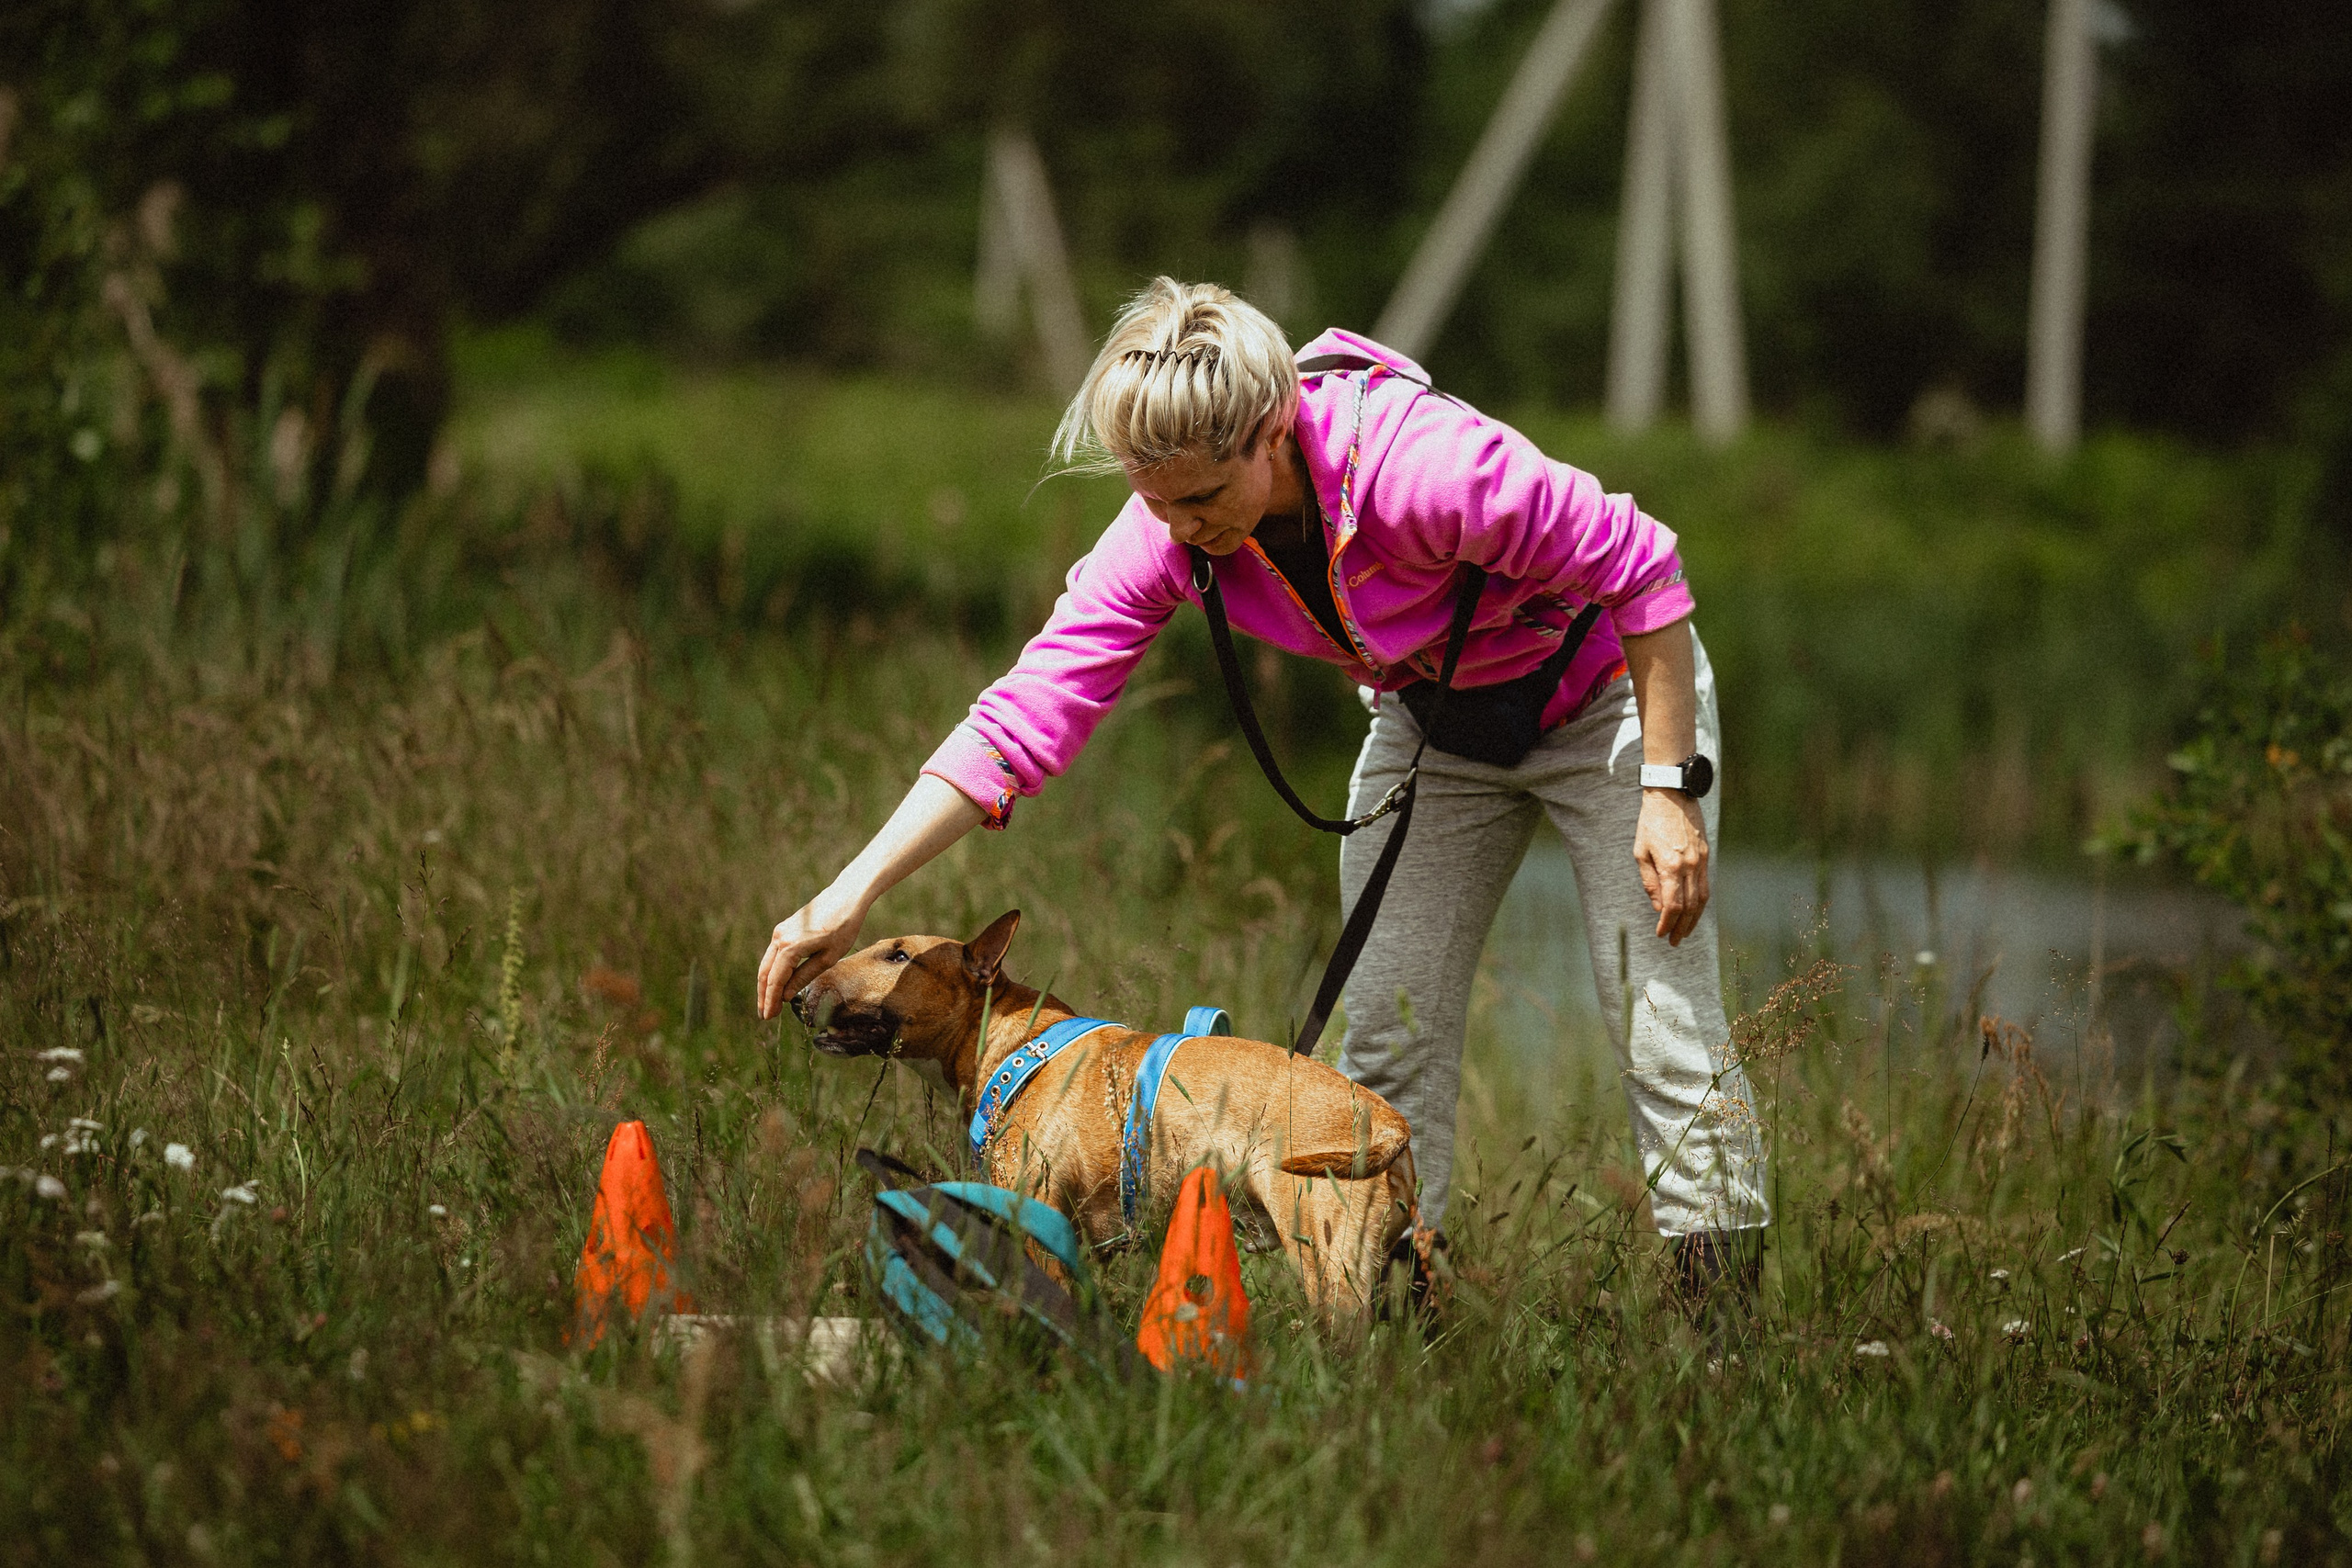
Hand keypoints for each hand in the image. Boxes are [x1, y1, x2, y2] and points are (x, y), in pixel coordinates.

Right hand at [756, 892, 867, 1021]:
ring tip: (769, 1003)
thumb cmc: (843, 927)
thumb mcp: (828, 957)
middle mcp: (780, 938)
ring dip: (767, 984)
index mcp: (790, 946)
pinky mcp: (785, 929)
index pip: (775, 980)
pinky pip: (774, 954)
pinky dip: (773, 971)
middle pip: (765, 973)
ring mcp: (781, 931)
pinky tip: (778, 983)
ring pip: (767, 963)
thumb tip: (786, 996)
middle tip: (765, 1015)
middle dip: (764, 995)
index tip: (768, 1017)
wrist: (846, 896)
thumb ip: (805, 976)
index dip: (771, 1000)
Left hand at [1632, 788, 1709, 945]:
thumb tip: (1659, 907)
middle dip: (1682, 927)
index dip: (1667, 923)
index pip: (1672, 905)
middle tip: (1674, 941)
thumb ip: (1650, 882)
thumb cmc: (1650, 822)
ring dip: (1694, 919)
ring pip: (1702, 899)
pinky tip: (1694, 910)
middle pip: (1689, 907)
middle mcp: (1690, 866)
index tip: (1661, 934)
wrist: (1672, 795)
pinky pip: (1706, 885)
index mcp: (1671, 866)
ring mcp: (1701, 861)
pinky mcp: (1706, 855)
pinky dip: (1701, 902)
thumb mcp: (1640, 852)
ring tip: (1685, 932)